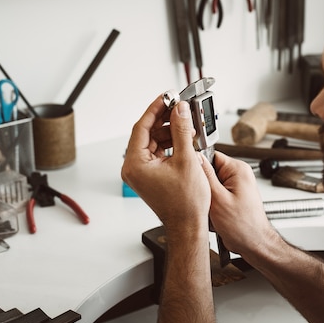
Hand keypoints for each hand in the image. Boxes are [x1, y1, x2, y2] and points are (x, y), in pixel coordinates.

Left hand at [121, 96, 210, 230]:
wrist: (189, 225)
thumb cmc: (185, 204)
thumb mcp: (186, 160)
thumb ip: (182, 131)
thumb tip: (180, 111)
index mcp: (135, 164)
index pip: (141, 127)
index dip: (155, 109)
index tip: (167, 96)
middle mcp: (135, 168)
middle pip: (148, 133)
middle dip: (166, 120)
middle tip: (180, 108)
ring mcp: (143, 172)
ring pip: (155, 141)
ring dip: (171, 132)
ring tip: (188, 126)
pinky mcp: (152, 175)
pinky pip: (160, 152)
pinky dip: (172, 144)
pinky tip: (185, 139)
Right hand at [202, 152, 279, 257]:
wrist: (254, 244)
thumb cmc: (243, 226)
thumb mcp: (218, 198)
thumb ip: (205, 176)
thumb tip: (195, 157)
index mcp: (238, 169)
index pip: (211, 155)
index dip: (199, 167)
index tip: (194, 179)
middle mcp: (239, 175)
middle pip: (209, 172)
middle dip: (204, 189)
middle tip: (208, 202)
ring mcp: (236, 187)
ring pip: (210, 187)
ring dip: (207, 200)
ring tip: (213, 212)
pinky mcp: (232, 198)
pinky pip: (215, 197)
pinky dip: (212, 208)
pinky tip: (216, 217)